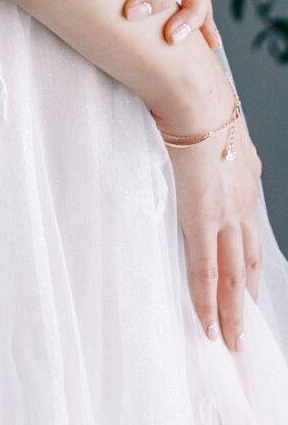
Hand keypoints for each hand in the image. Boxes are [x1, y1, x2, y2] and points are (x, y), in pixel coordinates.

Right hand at [152, 80, 263, 348]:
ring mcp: (226, 211)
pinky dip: (208, 302)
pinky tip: (209, 327)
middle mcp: (242, 198)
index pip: (247, 226)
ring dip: (233, 310)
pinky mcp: (204, 218)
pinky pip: (206, 270)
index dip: (246, 254)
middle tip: (245, 323)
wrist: (192, 91)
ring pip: (233, 274)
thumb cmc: (190, 91)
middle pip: (248, 258)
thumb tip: (182, 127)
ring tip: (232, 338)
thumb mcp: (206, 114)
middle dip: (245, 293)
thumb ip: (201, 131)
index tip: (244, 277)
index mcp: (243, 172)